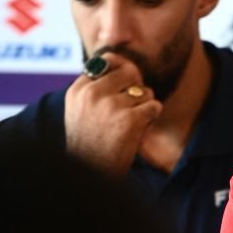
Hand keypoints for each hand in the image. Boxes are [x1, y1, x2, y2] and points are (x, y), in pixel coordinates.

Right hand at [65, 53, 161, 175]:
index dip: (123, 72)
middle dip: (136, 88)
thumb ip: (99, 86)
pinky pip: (154, 106)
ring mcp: (110, 105)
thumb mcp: (83, 110)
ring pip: (145, 91)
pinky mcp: (129, 119)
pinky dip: (151, 118)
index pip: (108, 60)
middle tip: (128, 109)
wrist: (92, 171)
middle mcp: (92, 94)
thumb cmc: (92, 141)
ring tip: (127, 125)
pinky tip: (137, 131)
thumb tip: (127, 63)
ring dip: (144, 108)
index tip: (122, 87)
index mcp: (78, 90)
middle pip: (131, 72)